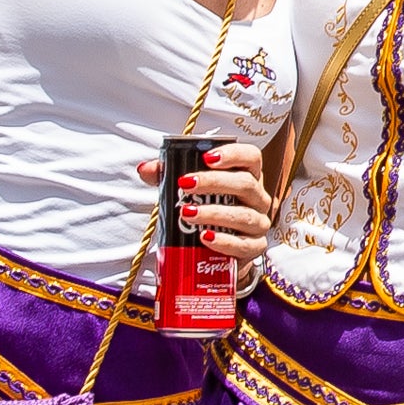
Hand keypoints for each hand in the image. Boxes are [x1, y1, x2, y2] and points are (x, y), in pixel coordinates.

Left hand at [132, 147, 277, 258]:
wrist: (215, 250)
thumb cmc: (205, 210)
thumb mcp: (187, 190)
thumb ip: (167, 176)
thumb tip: (145, 169)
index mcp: (247, 176)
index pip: (251, 157)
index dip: (233, 154)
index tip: (207, 157)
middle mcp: (257, 198)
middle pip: (245, 184)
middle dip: (214, 182)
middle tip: (185, 185)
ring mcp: (258, 223)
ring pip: (244, 215)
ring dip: (214, 213)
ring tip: (187, 213)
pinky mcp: (254, 248)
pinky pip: (244, 245)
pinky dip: (224, 242)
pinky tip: (205, 238)